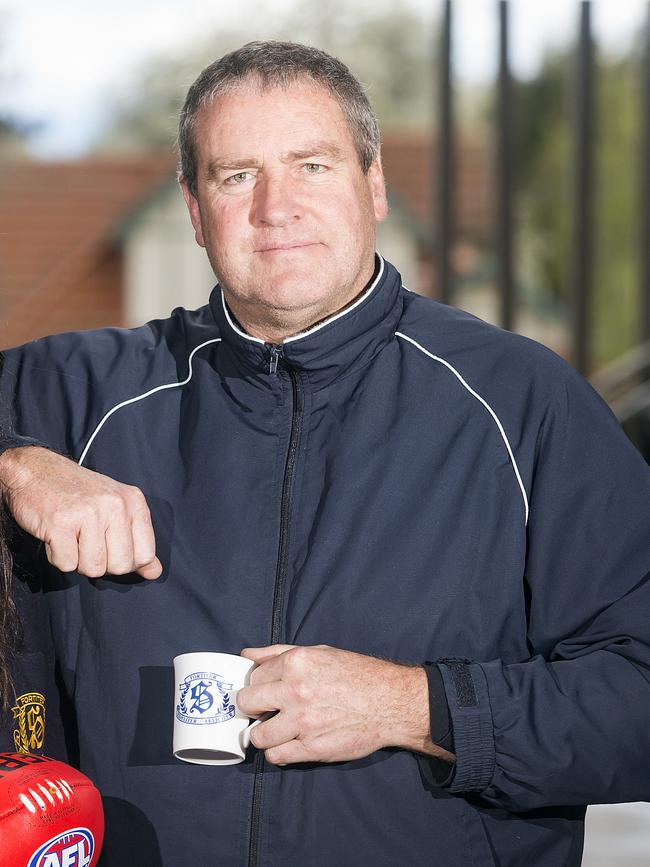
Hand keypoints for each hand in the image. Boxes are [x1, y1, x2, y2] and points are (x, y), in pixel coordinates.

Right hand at [0, 446, 161, 579]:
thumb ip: (137, 540)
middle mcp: (115, 505)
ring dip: (78, 560)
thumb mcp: (115, 508)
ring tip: (71, 536)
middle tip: (86, 541)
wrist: (35, 470)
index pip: (145, 554)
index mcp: (134, 501)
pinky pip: (66, 564)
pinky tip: (56, 535)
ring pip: (93, 568)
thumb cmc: (76, 492)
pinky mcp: (61, 523)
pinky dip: (57, 556)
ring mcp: (89, 513)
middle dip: (101, 563)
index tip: (110, 549)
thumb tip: (155, 572)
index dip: (126, 562)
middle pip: (120, 566)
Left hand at [238, 644, 452, 765]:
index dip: (258, 685)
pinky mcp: (312, 748)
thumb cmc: (356, 674)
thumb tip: (247, 656)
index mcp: (296, 663)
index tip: (265, 691)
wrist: (390, 702)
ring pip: (258, 736)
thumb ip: (278, 653)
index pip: (253, 677)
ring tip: (279, 729)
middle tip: (266, 709)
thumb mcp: (319, 652)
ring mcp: (303, 722)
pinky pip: (277, 756)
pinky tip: (291, 742)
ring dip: (266, 733)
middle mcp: (296, 691)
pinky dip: (279, 752)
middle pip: (247, 703)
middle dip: (254, 707)